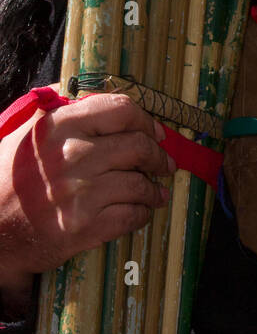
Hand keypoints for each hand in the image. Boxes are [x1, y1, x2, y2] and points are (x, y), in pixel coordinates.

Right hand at [0, 92, 176, 292]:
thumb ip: (68, 114)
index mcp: (60, 126)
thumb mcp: (31, 134)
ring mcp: (79, 193)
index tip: (156, 132)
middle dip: (159, 156)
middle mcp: (72, 155)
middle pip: (138, 145)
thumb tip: (112, 106)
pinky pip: (130, 216)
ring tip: (157, 193)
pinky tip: (142, 212)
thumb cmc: (9, 179)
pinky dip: (142, 214)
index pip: (121, 110)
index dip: (146, 120)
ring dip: (154, 189)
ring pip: (139, 183)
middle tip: (165, 163)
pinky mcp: (83, 227)